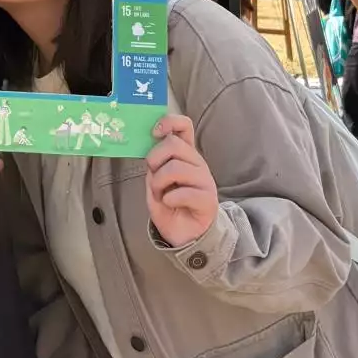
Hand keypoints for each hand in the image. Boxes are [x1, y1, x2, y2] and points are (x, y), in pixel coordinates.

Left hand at [146, 113, 220, 248]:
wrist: (185, 235)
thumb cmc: (170, 205)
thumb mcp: (155, 180)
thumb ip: (154, 163)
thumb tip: (149, 147)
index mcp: (185, 155)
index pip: (184, 126)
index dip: (169, 122)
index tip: (154, 132)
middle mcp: (197, 163)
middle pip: (174, 144)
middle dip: (155, 159)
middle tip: (153, 177)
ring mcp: (205, 181)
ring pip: (176, 168)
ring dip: (159, 183)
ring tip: (160, 194)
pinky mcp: (208, 200)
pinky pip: (184, 192)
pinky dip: (170, 199)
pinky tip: (170, 204)